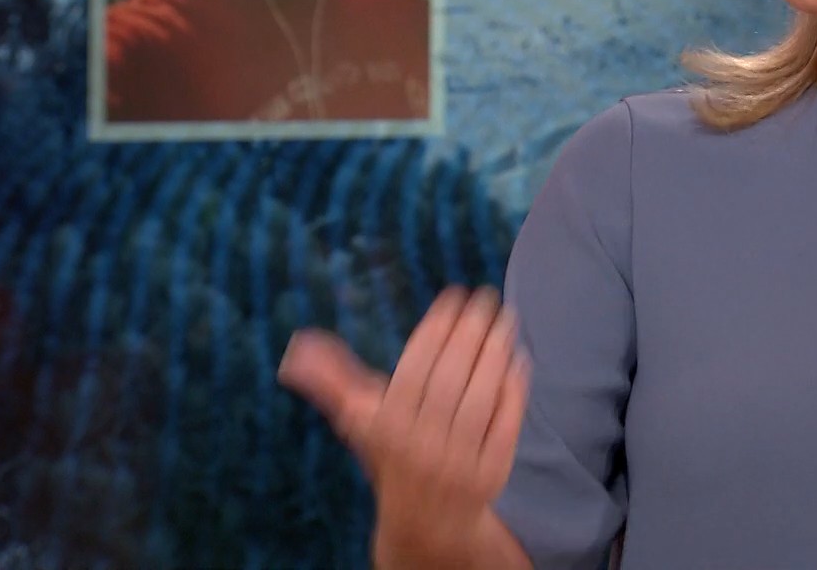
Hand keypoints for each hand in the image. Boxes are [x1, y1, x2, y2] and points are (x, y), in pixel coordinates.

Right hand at [278, 287, 530, 564]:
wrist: (423, 522)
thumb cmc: (391, 455)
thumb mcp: (360, 421)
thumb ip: (332, 381)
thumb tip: (297, 348)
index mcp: (387, 426)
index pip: (415, 367)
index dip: (437, 327)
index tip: (454, 294)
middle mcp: (422, 445)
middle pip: (451, 377)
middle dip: (472, 331)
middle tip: (486, 297)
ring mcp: (459, 461)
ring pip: (481, 396)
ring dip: (496, 352)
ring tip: (507, 318)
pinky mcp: (492, 473)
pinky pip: (506, 424)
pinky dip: (514, 388)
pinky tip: (519, 356)